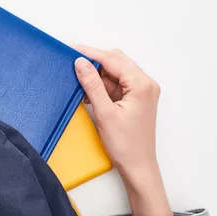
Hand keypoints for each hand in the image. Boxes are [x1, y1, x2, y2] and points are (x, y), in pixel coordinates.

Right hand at [73, 45, 172, 215]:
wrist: (137, 166)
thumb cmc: (125, 145)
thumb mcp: (104, 113)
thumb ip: (92, 85)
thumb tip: (80, 63)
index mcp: (142, 85)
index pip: (113, 60)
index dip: (91, 53)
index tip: (71, 49)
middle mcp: (145, 84)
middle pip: (116, 61)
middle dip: (94, 61)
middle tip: (71, 61)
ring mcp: (141, 91)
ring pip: (115, 72)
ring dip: (97, 74)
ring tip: (77, 80)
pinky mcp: (135, 99)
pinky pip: (116, 84)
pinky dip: (101, 85)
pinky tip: (88, 92)